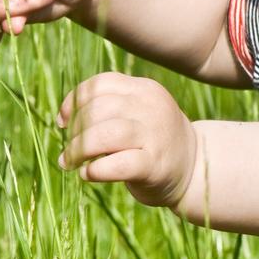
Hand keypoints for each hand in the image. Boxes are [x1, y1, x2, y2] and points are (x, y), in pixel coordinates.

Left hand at [57, 72, 197, 210]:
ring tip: (70, 162)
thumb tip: (63, 117)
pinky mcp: (155, 165)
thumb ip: (106, 108)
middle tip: (69, 149)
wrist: (195, 168)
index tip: (63, 121)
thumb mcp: (136, 113)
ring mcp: (155, 136)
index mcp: (144, 89)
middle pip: (98, 109)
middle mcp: (151, 107)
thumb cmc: (152, 140)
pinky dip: (95, 171)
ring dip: (78, 150)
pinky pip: (117, 165)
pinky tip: (87, 174)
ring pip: (104, 135)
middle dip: (74, 130)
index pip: (99, 84)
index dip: (73, 102)